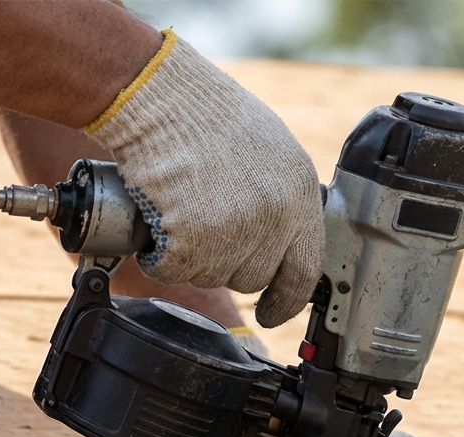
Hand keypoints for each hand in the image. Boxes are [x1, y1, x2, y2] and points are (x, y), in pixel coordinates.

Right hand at [89, 31, 323, 327]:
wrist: (159, 96)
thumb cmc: (205, 114)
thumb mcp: (271, 154)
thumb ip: (284, 203)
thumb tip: (285, 247)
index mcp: (300, 196)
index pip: (304, 271)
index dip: (286, 301)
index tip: (272, 312)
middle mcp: (275, 218)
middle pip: (252, 279)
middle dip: (226, 265)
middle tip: (203, 231)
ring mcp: (235, 232)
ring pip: (212, 277)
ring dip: (190, 257)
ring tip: (180, 210)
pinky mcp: (194, 241)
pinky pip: (174, 271)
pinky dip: (159, 256)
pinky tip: (158, 221)